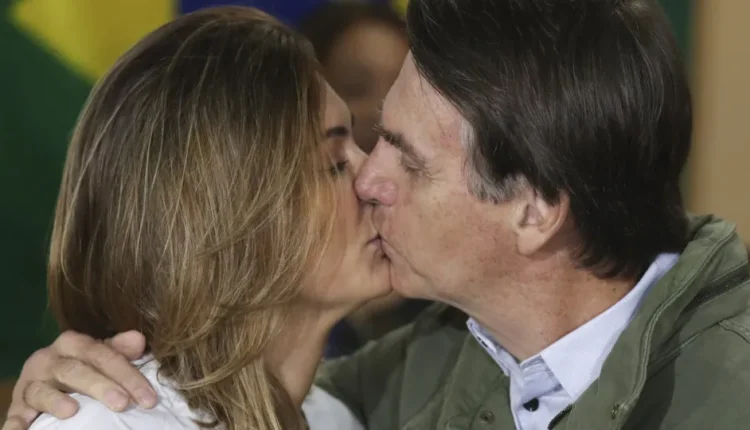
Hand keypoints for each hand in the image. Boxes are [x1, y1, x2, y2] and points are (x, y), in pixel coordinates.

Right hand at [2, 330, 153, 429]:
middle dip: (101, 386)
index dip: (128, 375)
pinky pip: (16, 414)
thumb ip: (118, 350)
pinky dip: (18, 423)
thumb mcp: (99, 356)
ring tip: (72, 411)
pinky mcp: (18, 406)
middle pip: (75, 370)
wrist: (43, 378)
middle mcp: (49, 359)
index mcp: (73, 344)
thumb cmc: (80, 367)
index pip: (103, 355)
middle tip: (123, 403)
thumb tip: (139, 339)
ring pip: (42, 390)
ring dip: (56, 401)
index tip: (148, 398)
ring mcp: (30, 383)